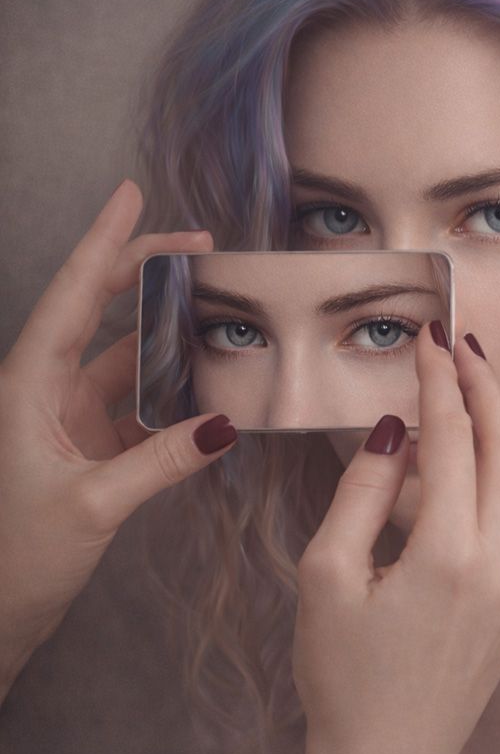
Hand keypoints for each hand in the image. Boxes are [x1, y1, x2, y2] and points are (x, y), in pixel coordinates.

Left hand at [0, 179, 237, 669]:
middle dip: (145, 273)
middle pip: (99, 311)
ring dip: (166, 336)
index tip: (129, 194)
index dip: (103, 241)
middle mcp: (44, 390)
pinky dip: (170, 392)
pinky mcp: (86, 447)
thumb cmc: (17, 559)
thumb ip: (160, 462)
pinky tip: (207, 386)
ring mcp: (66, 418)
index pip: (73, 296)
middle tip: (201, 246)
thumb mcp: (92, 505)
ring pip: (123, 358)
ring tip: (217, 310)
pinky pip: (135, 404)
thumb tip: (226, 424)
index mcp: (27, 386)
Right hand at [292, 320, 499, 753]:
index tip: (428, 336)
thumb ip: (360, 493)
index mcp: (450, 553)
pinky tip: (467, 467)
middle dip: (484, 387)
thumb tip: (390, 432)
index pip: (453, 439)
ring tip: (463, 394)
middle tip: (458, 344)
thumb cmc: (343, 678)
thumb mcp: (326, 576)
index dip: (440, 380)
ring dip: (498, 430)